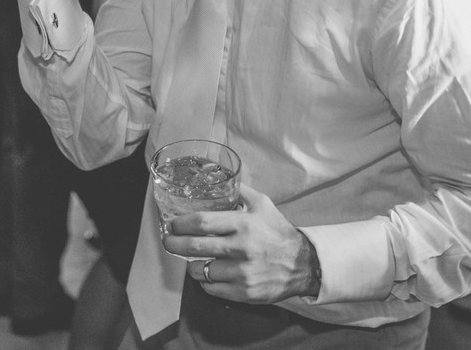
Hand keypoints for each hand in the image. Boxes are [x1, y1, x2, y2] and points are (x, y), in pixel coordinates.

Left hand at [165, 185, 320, 303]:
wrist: (303, 264)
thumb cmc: (278, 232)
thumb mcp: (262, 205)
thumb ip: (239, 191)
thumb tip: (218, 177)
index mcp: (243, 224)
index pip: (202, 222)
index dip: (180, 224)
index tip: (171, 224)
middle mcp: (241, 249)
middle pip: (194, 247)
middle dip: (173, 244)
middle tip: (167, 241)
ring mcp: (242, 273)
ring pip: (200, 270)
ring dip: (191, 265)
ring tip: (193, 259)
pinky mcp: (244, 293)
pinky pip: (212, 288)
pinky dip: (205, 281)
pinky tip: (209, 274)